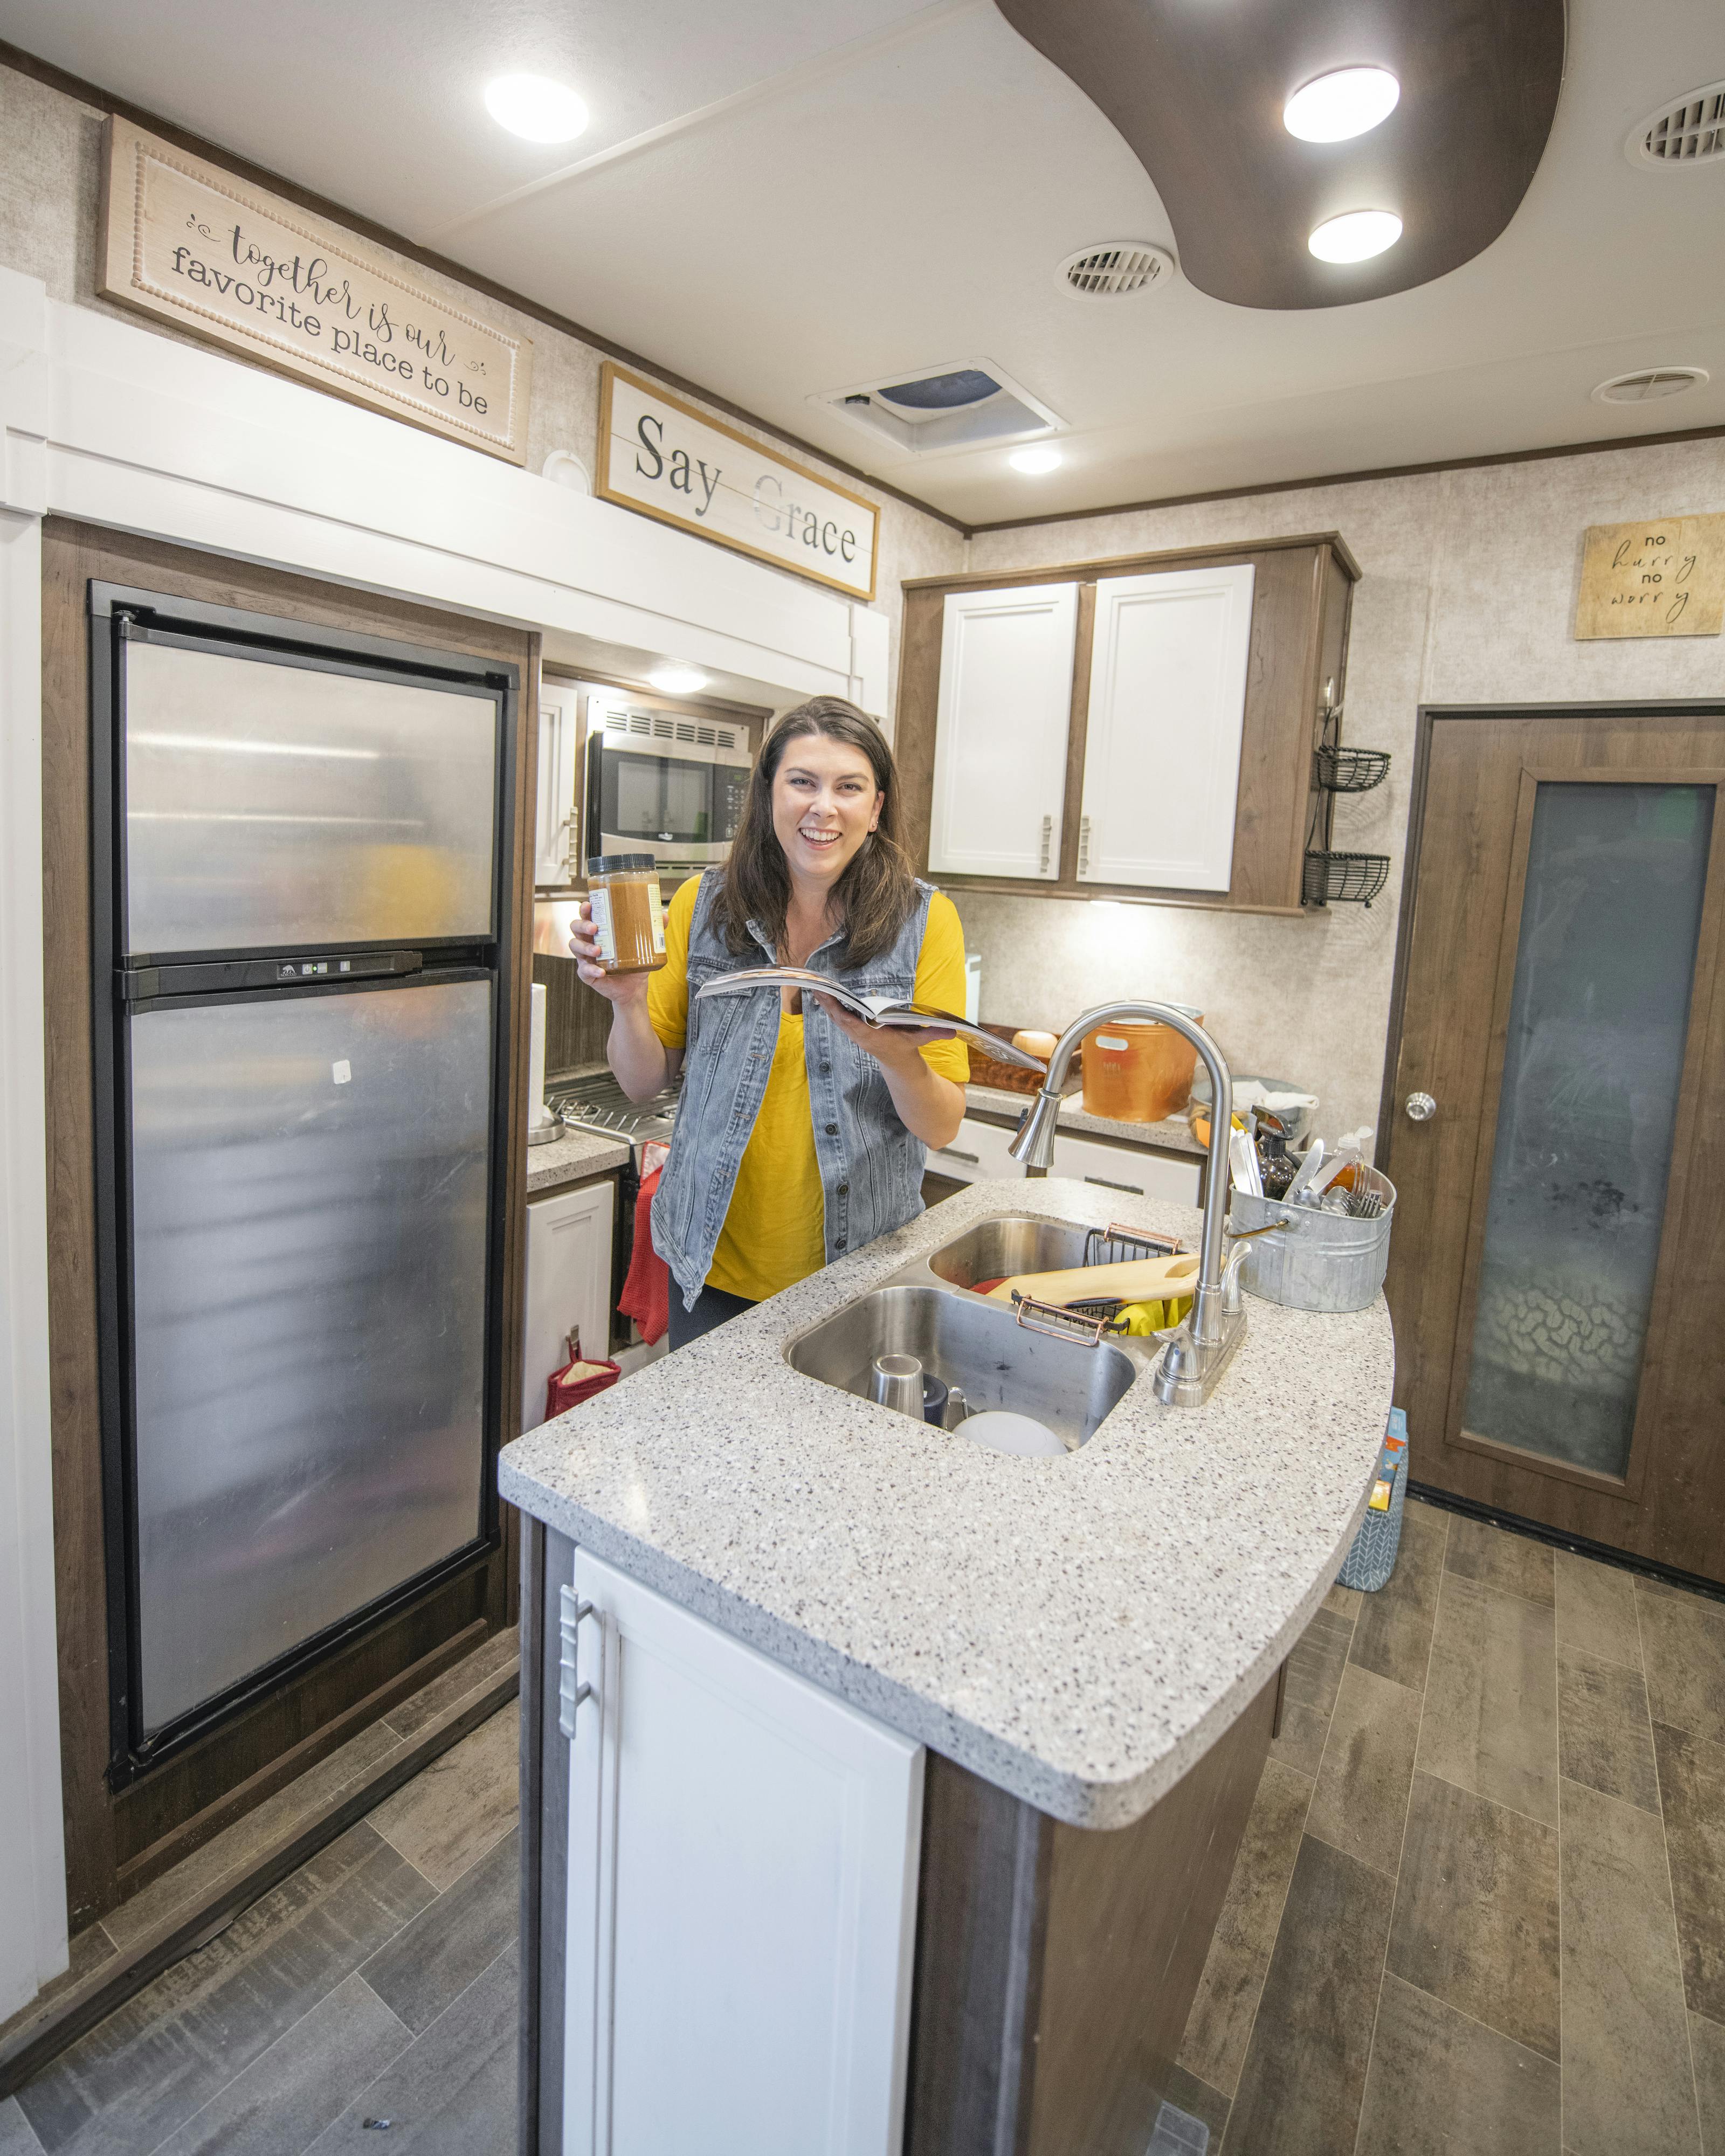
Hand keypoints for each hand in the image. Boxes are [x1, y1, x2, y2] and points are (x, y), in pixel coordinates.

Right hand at [568, 901, 650, 1005]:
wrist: (634, 988)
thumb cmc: (635, 962)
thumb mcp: (645, 945)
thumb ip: (654, 930)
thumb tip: (664, 915)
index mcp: (600, 930)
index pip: (587, 915)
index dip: (584, 909)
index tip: (589, 904)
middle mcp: (589, 941)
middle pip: (575, 927)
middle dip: (582, 924)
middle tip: (595, 927)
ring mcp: (585, 957)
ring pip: (574, 946)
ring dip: (584, 946)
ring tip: (598, 950)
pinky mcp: (587, 974)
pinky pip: (584, 970)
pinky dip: (591, 969)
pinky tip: (601, 971)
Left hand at [812, 995, 953, 1067]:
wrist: (898, 1064)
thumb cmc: (906, 1048)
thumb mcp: (919, 1040)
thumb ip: (934, 1034)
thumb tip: (952, 1031)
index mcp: (872, 1036)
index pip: (853, 1024)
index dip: (840, 1013)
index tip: (830, 1000)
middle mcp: (860, 1035)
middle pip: (839, 1018)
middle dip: (827, 1004)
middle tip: (816, 987)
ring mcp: (855, 1034)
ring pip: (836, 1017)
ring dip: (825, 1003)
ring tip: (814, 986)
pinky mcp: (854, 1031)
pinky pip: (839, 1018)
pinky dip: (830, 1007)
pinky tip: (823, 995)